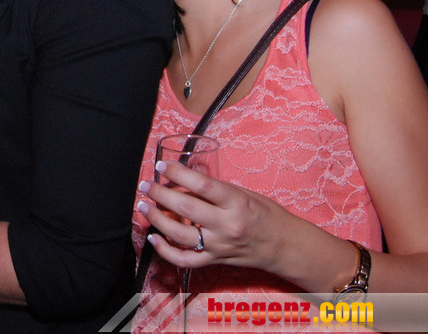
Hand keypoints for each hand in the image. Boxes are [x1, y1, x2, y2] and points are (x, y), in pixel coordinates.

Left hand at [137, 160, 294, 273]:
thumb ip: (215, 190)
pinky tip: (154, 238)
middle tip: (145, 184)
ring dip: (157, 219)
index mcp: (236, 202)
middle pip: (185, 208)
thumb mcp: (244, 194)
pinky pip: (184, 259)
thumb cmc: (266, 214)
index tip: (161, 166)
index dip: (178, 173)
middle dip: (160, 194)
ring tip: (143, 207)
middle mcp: (226, 225)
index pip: (202, 185)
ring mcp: (219, 246)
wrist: (284, 246)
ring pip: (179, 235)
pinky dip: (165, 251)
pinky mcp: (214, 261)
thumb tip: (183, 181)